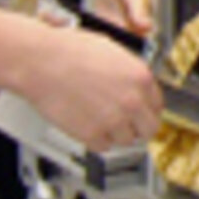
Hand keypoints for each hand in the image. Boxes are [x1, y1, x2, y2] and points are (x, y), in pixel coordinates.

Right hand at [20, 24, 163, 151]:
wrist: (41, 62)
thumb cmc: (69, 51)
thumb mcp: (112, 51)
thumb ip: (129, 72)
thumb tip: (136, 85)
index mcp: (140, 77)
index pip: (158, 105)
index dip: (147, 109)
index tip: (141, 113)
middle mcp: (132, 101)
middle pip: (149, 129)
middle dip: (138, 127)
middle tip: (127, 125)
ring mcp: (114, 120)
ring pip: (126, 141)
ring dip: (115, 133)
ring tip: (100, 119)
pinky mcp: (93, 135)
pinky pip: (103, 147)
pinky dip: (96, 140)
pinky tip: (87, 124)